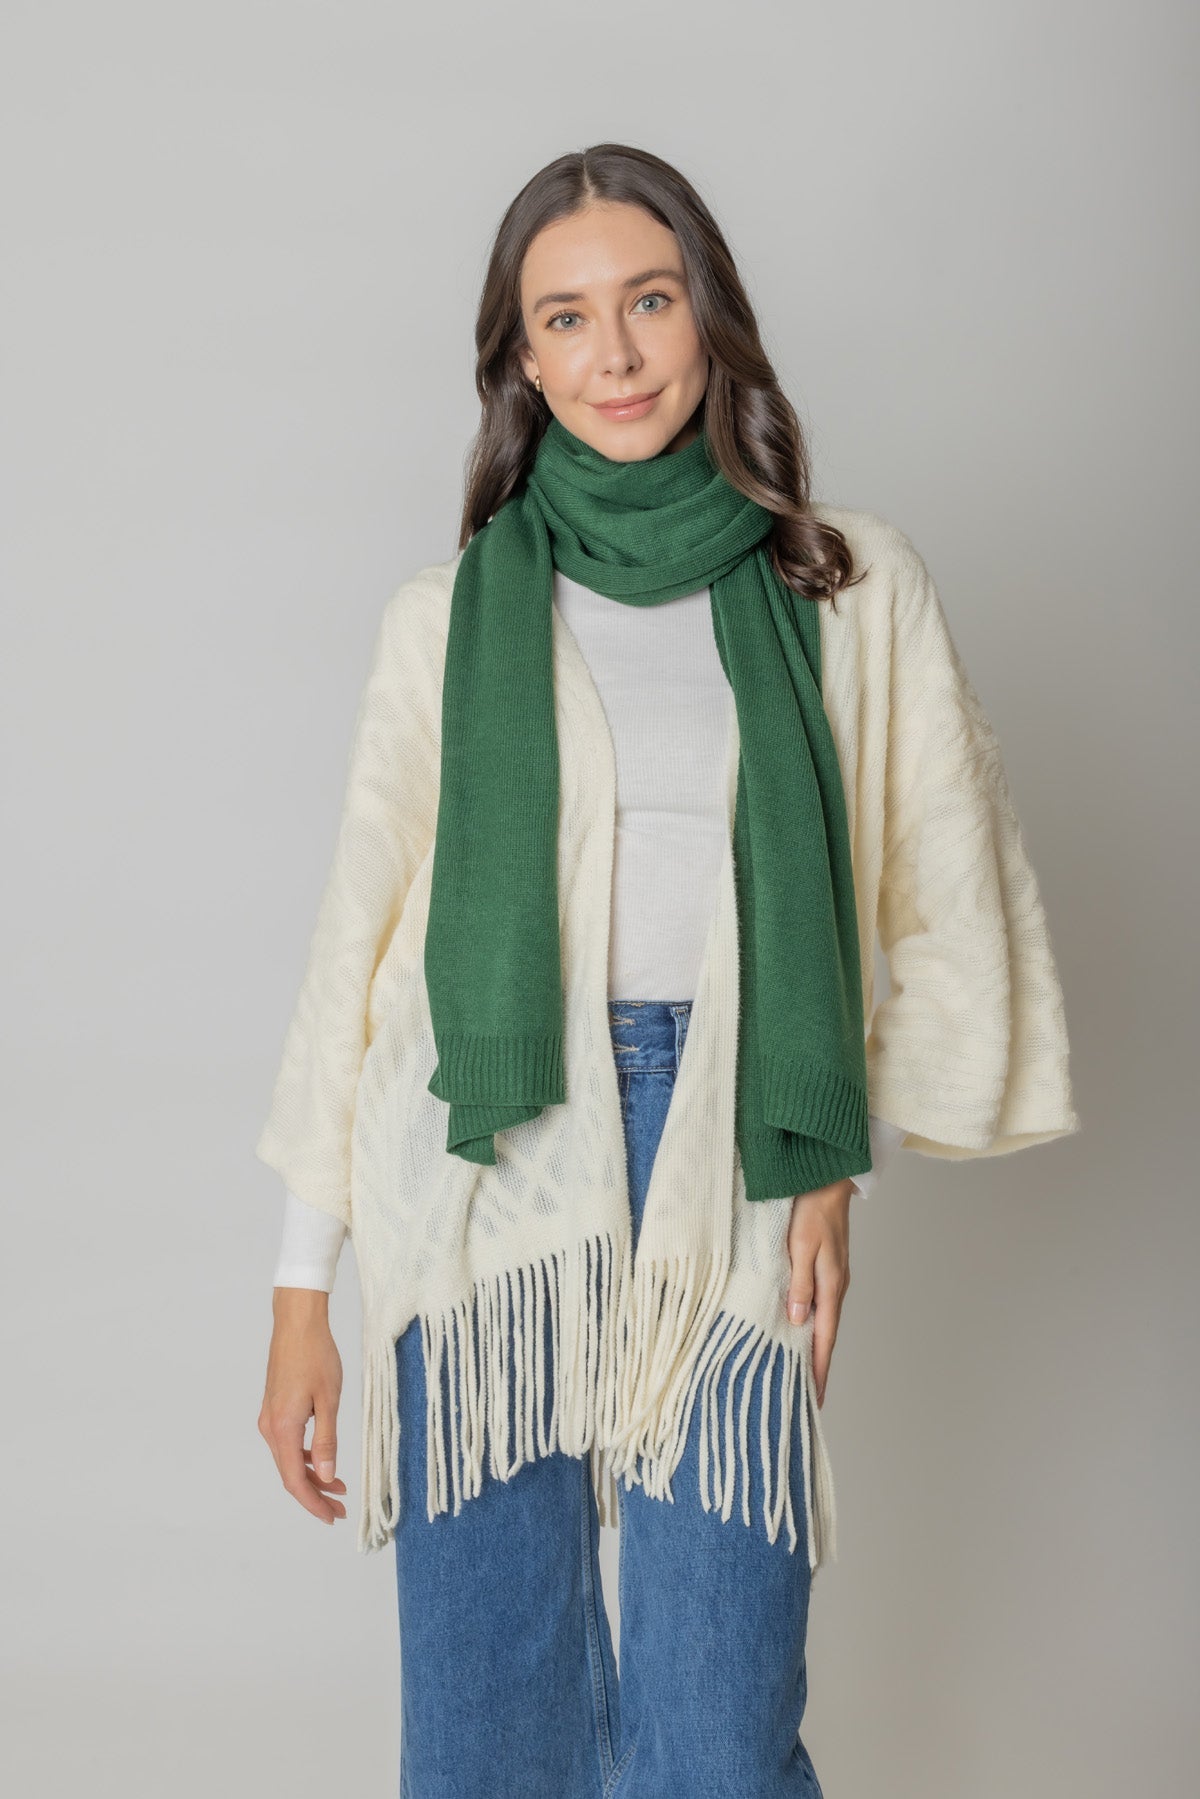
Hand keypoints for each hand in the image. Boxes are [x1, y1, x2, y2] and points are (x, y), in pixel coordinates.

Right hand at [258, 1288, 347, 1524]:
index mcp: (282, 1428)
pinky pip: (287, 1443)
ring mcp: (269, 1417)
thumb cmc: (316, 1355)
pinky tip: (322, 1460)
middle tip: (340, 1509)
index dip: (313, 1503)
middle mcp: (270, 1427)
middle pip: (290, 1474)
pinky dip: (305, 1457)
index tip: (332, 1518)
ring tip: (339, 1488)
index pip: (294, 1480)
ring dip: (312, 1476)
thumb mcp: (328, 1399)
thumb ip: (326, 1440)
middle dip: (315, 1495)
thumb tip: (327, 1476)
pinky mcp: (274, 1408)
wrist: (297, 1323)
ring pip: (289, 1459)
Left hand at [785, 1177, 853, 1409]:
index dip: (820, 1368)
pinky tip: (801, 1328)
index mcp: (831, 1285)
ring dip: (815, 1345)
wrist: (826, 1179)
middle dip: (819, 1364)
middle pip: (827, 1334)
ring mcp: (833, 1277)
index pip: (825, 1337)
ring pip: (824, 1320)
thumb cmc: (811, 1209)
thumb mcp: (801, 1246)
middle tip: (806, 1393)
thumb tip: (798, 1320)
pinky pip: (820, 1304)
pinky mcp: (827, 1267)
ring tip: (802, 1369)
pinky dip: (813, 1323)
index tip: (815, 1397)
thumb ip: (799, 1283)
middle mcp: (836, 1285)